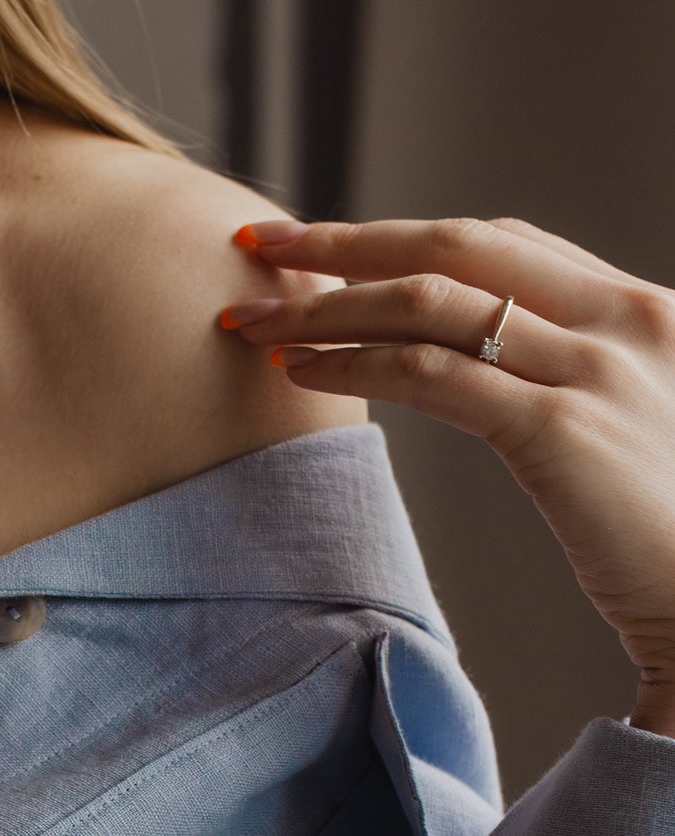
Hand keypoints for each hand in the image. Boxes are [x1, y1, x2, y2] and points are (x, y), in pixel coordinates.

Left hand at [221, 215, 674, 733]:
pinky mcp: (560, 433)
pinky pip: (432, 375)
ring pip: (431, 303)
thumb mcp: (638, 438)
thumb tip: (502, 390)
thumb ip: (578, 395)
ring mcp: (594, 371)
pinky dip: (356, 364)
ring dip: (326, 306)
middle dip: (346, 241)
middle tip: (261, 243)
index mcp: (643, 313)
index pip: (504, 244)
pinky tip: (303, 372)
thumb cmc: (674, 546)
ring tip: (255, 323)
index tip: (330, 245)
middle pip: (457, 247)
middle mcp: (623, 322)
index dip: (406, 237)